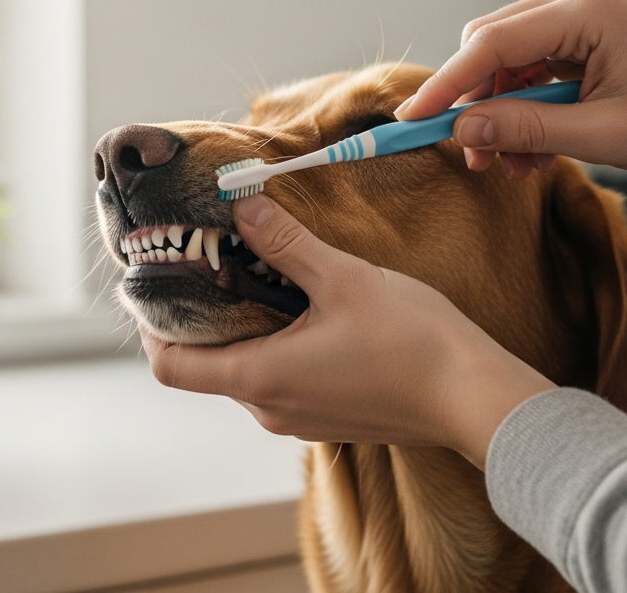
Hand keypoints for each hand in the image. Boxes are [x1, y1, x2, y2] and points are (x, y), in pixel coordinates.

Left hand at [140, 194, 554, 469]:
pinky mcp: (329, 417)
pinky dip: (276, 345)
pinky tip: (304, 306)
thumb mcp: (343, 277)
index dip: (150, 328)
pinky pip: (282, 380)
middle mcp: (270, 409)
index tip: (151, 286)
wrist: (476, 398)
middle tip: (210, 261)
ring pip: (247, 371)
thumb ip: (286, 242)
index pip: (169, 367)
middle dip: (202, 315)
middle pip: (206, 366)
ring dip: (244, 328)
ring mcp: (300, 419)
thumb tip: (242, 206)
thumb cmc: (413, 342)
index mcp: (260, 379)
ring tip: (261, 274)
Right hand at [394, 0, 626, 210]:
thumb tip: (463, 131)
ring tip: (512, 165)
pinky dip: (521, 108)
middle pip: (491, 45)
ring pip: (505, 60)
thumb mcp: (603, 136)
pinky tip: (532, 148)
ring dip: (499, 113)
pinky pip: (529, 67)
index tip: (413, 120)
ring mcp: (580, 12)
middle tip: (474, 159)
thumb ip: (528, 130)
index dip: (447, 84)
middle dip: (474, 104)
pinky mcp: (581, 33)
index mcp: (589, 10)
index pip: (492, 42)